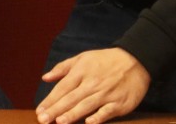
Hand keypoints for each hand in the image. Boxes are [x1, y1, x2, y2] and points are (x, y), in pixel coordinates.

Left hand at [36, 48, 150, 123]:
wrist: (136, 60)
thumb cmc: (105, 60)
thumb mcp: (82, 58)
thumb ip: (62, 68)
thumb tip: (45, 78)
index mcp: (81, 72)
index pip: (62, 88)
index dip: (50, 100)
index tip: (40, 110)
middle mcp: (92, 83)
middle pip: (71, 98)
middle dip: (56, 110)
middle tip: (43, 120)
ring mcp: (106, 93)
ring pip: (86, 105)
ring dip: (73, 114)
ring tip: (60, 122)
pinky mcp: (120, 102)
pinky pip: (107, 111)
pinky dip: (99, 117)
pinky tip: (89, 123)